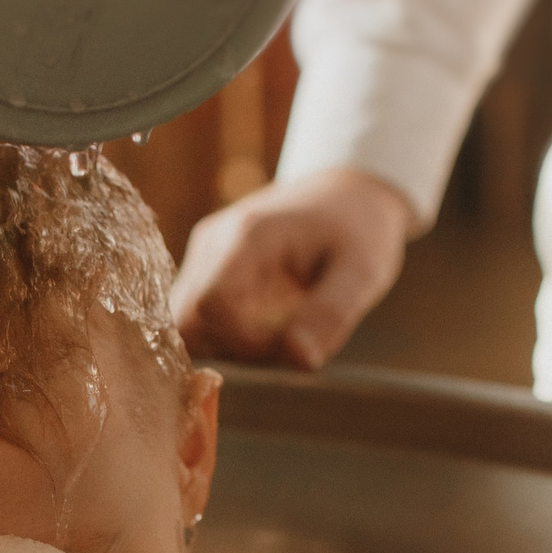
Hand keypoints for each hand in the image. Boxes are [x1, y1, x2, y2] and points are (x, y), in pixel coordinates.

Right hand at [171, 167, 416, 368]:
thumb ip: (331, 315)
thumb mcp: (362, 272)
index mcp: (249, 237)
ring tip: (278, 331)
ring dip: (229, 343)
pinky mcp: (206, 264)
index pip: (211, 308)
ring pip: (189, 322)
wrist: (348, 193)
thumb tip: (299, 359)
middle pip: (190, 320)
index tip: (287, 345)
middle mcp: (215, 241)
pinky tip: (265, 324)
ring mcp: (205, 252)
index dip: (243, 342)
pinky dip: (227, 333)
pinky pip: (198, 315)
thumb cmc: (360, 229)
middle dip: (233, 348)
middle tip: (284, 343)